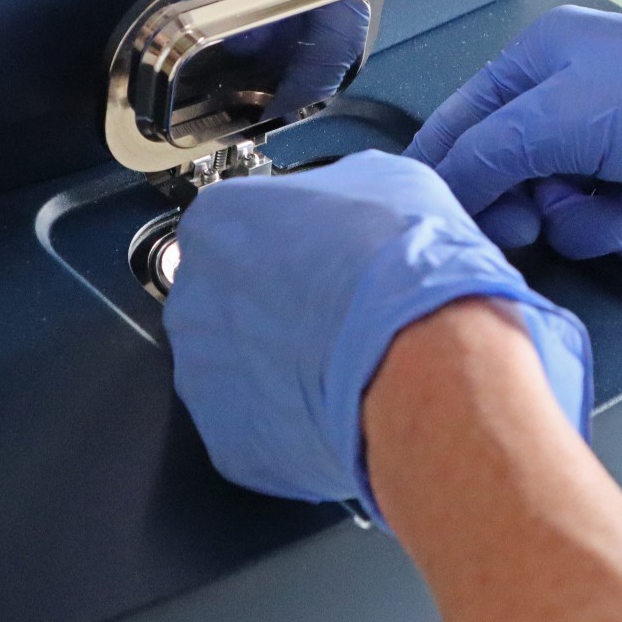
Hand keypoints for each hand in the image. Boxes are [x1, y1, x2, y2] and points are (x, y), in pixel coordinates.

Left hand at [163, 150, 591, 520]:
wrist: (428, 365)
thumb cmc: (407, 274)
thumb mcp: (390, 181)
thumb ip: (338, 190)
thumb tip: (349, 203)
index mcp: (222, 218)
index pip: (239, 223)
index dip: (290, 242)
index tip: (321, 258)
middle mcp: (194, 294)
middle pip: (229, 297)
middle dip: (277, 307)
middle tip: (335, 314)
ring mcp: (203, 373)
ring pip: (238, 364)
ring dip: (280, 364)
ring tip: (343, 364)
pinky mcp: (229, 441)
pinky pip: (257, 424)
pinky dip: (292, 421)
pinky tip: (338, 406)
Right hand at [406, 8, 621, 258]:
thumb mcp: (560, 118)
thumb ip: (485, 154)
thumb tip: (442, 187)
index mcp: (540, 57)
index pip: (461, 122)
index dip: (448, 173)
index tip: (441, 217)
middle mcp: (571, 91)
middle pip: (507, 173)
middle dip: (529, 204)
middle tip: (538, 216)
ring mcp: (611, 135)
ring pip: (556, 205)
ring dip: (584, 220)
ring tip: (616, 206)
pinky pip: (603, 217)